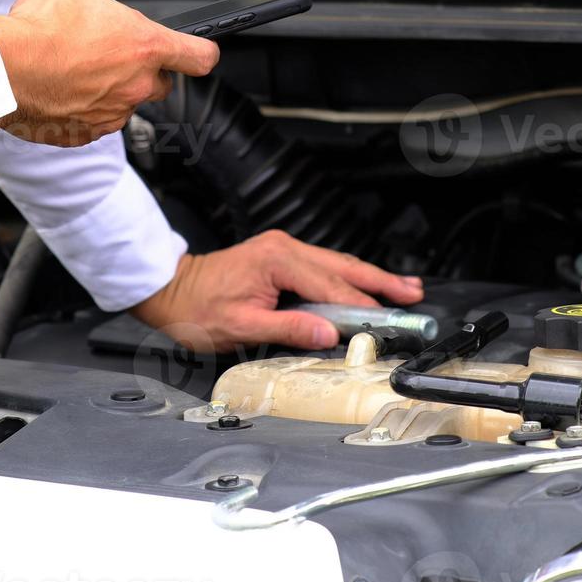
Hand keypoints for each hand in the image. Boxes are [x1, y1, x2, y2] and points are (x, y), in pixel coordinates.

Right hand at [0, 0, 217, 146]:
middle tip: (111, 54)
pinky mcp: (84, 133)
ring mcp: (112, 114)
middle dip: (143, 70)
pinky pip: (92, 121)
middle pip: (160, 83)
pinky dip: (80, 108)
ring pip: (123, 102)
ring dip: (107, 88)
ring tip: (72, 69)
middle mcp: (135, 85)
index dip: (202, 51)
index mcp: (145, 46)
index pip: (200, 56)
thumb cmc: (38, 27)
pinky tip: (57, 89)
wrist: (2, 68)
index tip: (198, 51)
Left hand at [131, 230, 425, 352]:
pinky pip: (322, 267)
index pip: (331, 285)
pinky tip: (365, 286)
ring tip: (402, 288)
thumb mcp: (242, 326)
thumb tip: (329, 333)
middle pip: (344, 266)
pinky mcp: (280, 257)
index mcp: (277, 260)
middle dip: (381, 281)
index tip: (389, 318)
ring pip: (337, 264)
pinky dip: (347, 278)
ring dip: (369, 278)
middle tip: (413, 294)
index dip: (363, 305)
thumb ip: (289, 328)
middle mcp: (284, 248)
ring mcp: (283, 250)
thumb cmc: (196, 308)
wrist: (169, 290)